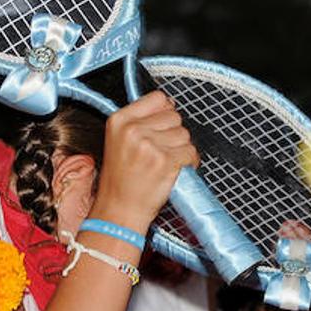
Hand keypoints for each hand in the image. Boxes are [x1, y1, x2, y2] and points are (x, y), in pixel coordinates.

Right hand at [90, 92, 199, 233]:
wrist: (119, 212)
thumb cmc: (121, 180)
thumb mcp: (119, 141)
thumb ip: (140, 120)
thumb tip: (170, 104)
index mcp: (119, 121)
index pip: (157, 98)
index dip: (164, 113)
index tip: (160, 128)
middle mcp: (133, 130)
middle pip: (174, 116)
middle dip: (172, 134)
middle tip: (159, 153)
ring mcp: (149, 145)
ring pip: (184, 134)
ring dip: (181, 149)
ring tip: (163, 164)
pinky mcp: (165, 161)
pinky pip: (191, 152)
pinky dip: (189, 163)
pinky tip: (173, 171)